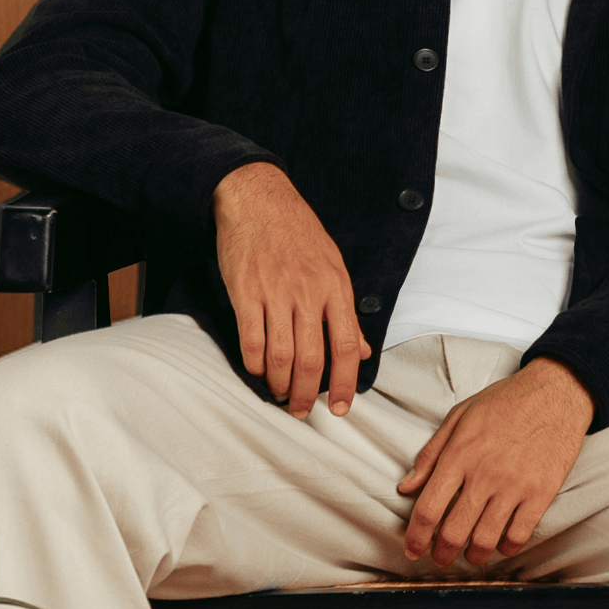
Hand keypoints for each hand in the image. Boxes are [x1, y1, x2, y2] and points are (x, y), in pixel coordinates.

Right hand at [213, 162, 369, 417]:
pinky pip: (251, 338)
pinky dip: (254, 363)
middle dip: (308, 393)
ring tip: (280, 394)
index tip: (339, 408)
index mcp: (337, 287)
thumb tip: (363, 350)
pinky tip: (257, 369)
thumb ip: (346, 311)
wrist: (257, 198)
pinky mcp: (245, 290)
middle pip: (313, 358)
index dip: (344, 383)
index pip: (348, 347)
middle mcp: (309, 292)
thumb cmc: (298, 233)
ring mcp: (276, 292)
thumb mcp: (333, 266)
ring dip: (280, 383)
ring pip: (281, 355)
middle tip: (302, 410)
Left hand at [398, 358, 594, 567]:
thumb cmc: (506, 401)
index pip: (428, 508)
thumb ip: (431, 454)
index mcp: (459, 454)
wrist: (555, 392)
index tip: (412, 549)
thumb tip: (407, 487)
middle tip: (441, 558)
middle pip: (454, 532)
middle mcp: (484, 474)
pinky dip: (507, 547)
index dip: (415, 537)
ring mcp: (514, 486)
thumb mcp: (460, 416)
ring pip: (486, 540)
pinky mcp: (541, 493)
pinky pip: (519, 535)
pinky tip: (502, 544)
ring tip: (471, 555)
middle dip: (442, 553)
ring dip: (474, 556)